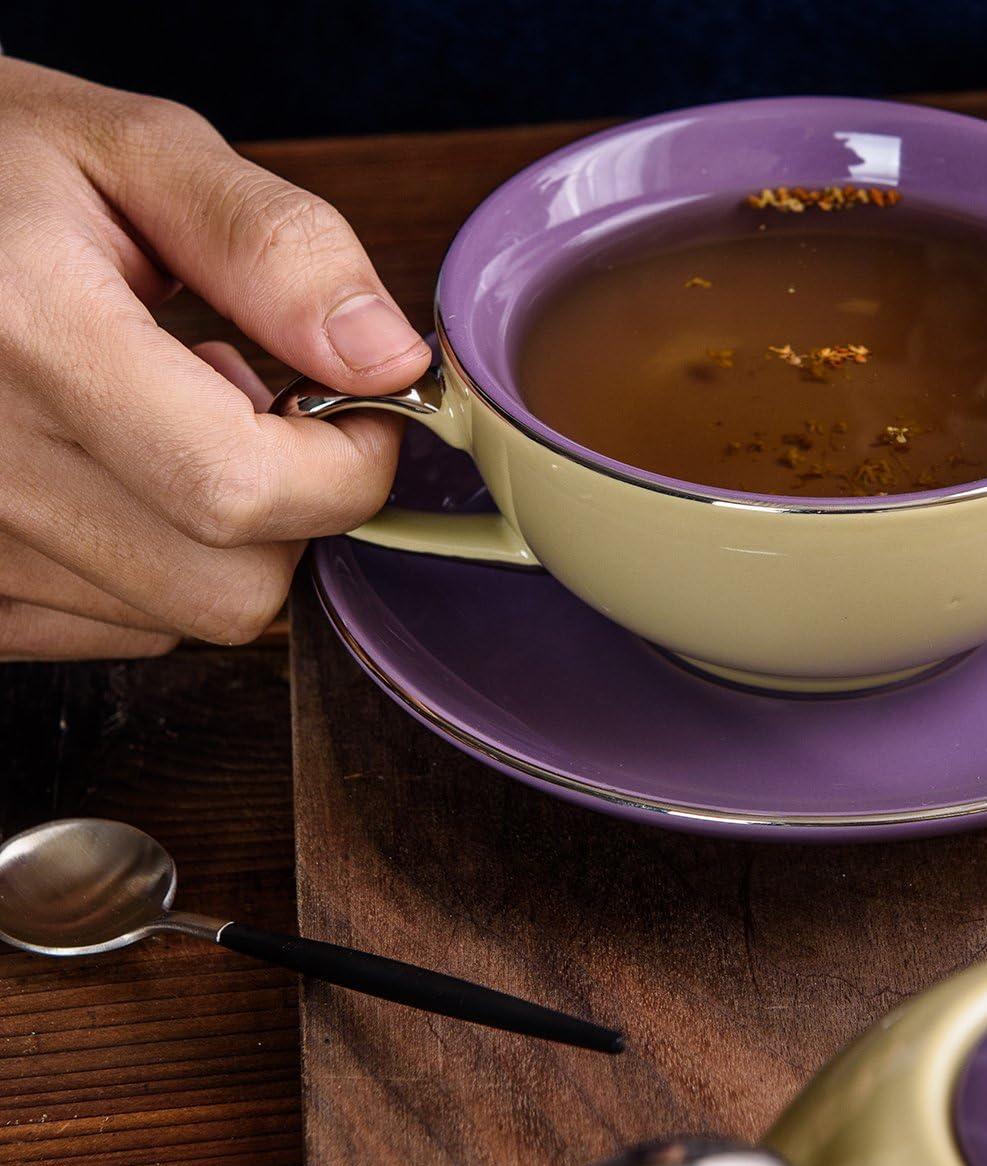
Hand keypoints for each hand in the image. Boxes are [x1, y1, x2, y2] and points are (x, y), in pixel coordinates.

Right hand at [0, 58, 430, 659]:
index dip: (348, 466)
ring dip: (218, 536)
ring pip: (185, 614)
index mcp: (28, 330)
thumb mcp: (132, 152)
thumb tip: (390, 359)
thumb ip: (277, 250)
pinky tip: (110, 471)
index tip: (362, 411)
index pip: (246, 489)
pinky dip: (151, 565)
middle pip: (235, 586)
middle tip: (249, 406)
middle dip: (291, 507)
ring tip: (156, 420)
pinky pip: (118, 630)